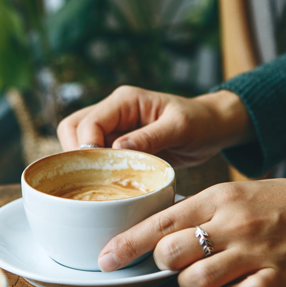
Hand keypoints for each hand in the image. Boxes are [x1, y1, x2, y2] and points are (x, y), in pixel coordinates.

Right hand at [57, 86, 253, 166]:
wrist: (212, 128)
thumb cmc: (200, 122)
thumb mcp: (179, 128)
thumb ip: (150, 137)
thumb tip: (117, 150)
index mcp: (124, 101)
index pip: (89, 123)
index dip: (86, 148)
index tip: (97, 171)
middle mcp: (113, 111)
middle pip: (73, 129)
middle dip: (75, 154)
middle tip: (89, 180)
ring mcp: (113, 127)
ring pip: (78, 142)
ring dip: (81, 163)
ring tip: (95, 184)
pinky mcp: (116, 143)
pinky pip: (94, 155)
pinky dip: (93, 170)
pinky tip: (105, 185)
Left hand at [98, 179, 285, 286]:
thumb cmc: (275, 204)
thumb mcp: (233, 194)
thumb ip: (195, 210)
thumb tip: (153, 232)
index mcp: (217, 199)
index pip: (160, 222)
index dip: (127, 244)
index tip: (105, 260)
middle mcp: (232, 224)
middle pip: (170, 253)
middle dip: (163, 263)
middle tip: (174, 260)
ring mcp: (255, 252)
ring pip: (196, 281)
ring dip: (192, 283)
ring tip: (206, 273)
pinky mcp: (277, 279)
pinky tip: (240, 286)